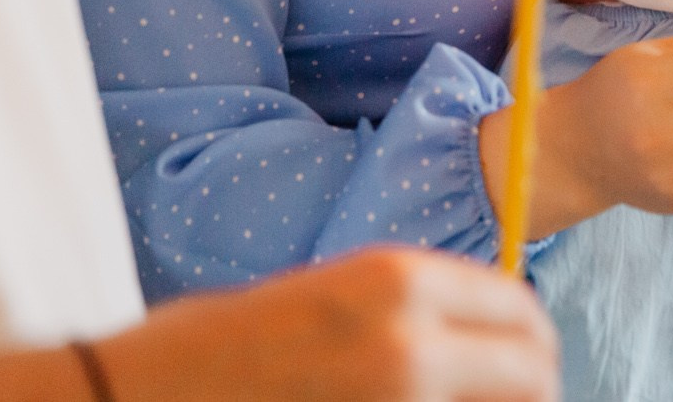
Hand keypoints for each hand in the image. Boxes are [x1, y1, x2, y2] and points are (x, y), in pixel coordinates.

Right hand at [96, 247, 559, 401]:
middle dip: (529, 389)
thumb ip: (407, 314)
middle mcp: (411, 344)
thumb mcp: (326, 299)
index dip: (528, 338)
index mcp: (395, 282)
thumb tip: (478, 341)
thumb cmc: (217, 349)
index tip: (520, 358)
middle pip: (533, 374)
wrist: (139, 399)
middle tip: (504, 401)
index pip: (519, 308)